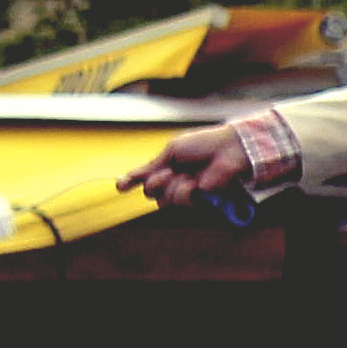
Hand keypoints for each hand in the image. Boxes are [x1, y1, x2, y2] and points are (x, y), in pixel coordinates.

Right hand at [120, 125, 250, 206]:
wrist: (226, 149)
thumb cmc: (203, 144)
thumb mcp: (172, 151)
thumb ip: (152, 165)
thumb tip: (133, 177)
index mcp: (167, 166)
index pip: (144, 178)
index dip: (129, 182)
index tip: (120, 186)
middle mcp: (174, 181)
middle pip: (151, 194)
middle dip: (156, 182)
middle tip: (170, 171)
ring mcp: (187, 192)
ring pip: (163, 201)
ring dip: (172, 186)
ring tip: (187, 175)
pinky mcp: (200, 201)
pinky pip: (180, 202)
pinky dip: (185, 191)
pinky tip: (195, 183)